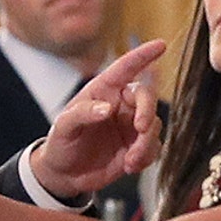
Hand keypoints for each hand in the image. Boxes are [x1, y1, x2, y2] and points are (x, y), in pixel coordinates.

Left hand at [32, 41, 165, 196]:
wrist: (64, 175)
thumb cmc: (61, 144)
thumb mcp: (63, 128)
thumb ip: (82, 114)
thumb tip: (107, 108)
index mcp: (103, 91)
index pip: (125, 68)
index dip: (142, 55)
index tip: (160, 45)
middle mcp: (120, 104)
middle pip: (146, 97)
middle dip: (148, 111)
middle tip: (141, 129)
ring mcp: (131, 125)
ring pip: (154, 125)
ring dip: (145, 143)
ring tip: (129, 161)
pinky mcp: (137, 146)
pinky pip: (155, 147)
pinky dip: (147, 157)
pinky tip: (129, 166)